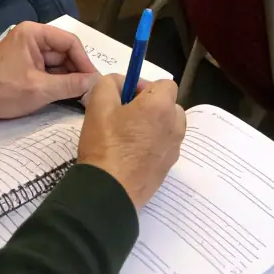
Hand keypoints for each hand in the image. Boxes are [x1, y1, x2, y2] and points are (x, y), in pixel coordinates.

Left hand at [0, 23, 99, 120]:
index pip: (69, 42)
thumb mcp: (40, 89)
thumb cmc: (4, 90)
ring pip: (58, 62)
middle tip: (91, 91)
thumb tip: (96, 83)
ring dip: (69, 77)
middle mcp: (32, 37)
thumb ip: (71, 84)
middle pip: (64, 52)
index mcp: (34, 34)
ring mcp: (28, 50)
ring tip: (83, 95)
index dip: (85, 61)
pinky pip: (48, 69)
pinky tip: (68, 93)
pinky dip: (58, 80)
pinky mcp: (25, 63)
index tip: (95, 80)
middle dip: (78, 70)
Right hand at [77, 75, 185, 211]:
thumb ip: (109, 83)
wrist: (109, 191)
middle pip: (169, 105)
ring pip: (167, 126)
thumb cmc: (105, 145)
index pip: (165, 83)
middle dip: (150, 105)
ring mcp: (174, 149)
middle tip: (125, 114)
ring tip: (127, 135)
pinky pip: (164, 146)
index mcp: (161, 107)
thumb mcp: (98, 104)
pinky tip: (130, 153)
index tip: (125, 96)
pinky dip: (152, 144)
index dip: (144, 85)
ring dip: (153, 125)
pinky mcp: (168, 168)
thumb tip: (120, 82)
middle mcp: (175, 127)